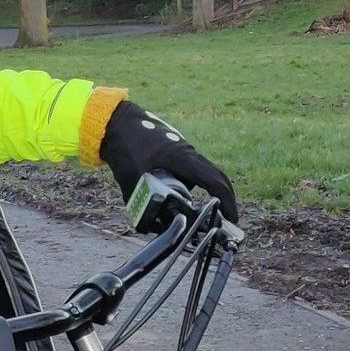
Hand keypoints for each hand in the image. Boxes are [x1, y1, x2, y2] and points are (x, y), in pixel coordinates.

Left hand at [98, 100, 238, 223]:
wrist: (116, 123)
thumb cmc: (125, 147)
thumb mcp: (132, 181)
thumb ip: (141, 205)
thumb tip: (150, 228)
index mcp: (182, 158)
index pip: (214, 180)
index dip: (227, 201)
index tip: (232, 218)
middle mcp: (188, 154)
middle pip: (217, 177)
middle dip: (225, 199)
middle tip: (228, 220)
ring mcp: (184, 152)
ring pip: (204, 175)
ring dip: (209, 193)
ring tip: (205, 215)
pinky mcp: (177, 154)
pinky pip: (193, 172)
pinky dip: (194, 187)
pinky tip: (184, 201)